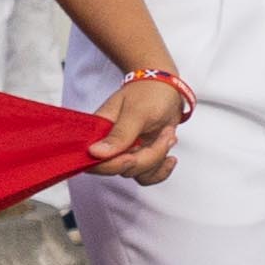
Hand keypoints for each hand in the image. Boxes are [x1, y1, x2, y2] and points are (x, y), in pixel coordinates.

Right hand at [82, 69, 188, 185]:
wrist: (167, 89)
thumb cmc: (149, 93)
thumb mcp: (136, 112)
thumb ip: (119, 134)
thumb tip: (94, 153)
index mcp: (100, 131)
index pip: (94, 161)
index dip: (112, 164)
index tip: (131, 156)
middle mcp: (111, 144)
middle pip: (120, 169)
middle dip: (146, 158)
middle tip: (161, 135)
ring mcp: (127, 151)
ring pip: (137, 173)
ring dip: (158, 159)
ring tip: (168, 136)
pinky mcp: (142, 155)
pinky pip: (147, 175)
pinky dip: (161, 170)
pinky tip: (170, 158)